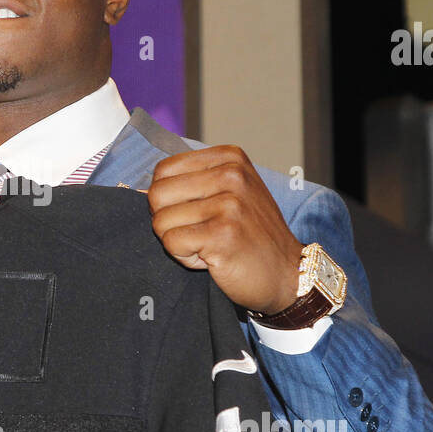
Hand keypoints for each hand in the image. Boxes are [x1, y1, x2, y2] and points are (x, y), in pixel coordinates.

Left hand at [148, 145, 302, 314]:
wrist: (288, 274)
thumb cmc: (252, 235)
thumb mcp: (231, 192)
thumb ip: (193, 182)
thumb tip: (145, 189)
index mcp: (229, 158)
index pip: (163, 171)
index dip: (169, 199)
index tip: (197, 213)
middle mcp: (231, 175)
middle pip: (156, 195)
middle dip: (169, 221)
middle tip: (200, 233)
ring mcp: (229, 204)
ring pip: (161, 222)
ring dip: (179, 242)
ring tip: (210, 245)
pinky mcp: (222, 234)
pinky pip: (171, 243)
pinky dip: (186, 258)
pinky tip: (212, 258)